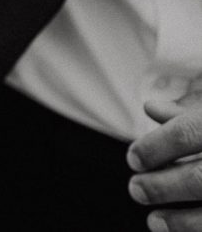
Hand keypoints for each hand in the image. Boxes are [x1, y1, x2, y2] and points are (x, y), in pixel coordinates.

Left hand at [128, 90, 201, 229]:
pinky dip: (197, 228)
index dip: (156, 148)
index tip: (133, 160)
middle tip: (135, 190)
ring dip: (183, 221)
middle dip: (163, 187)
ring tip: (154, 222)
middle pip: (200, 178)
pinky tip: (178, 230)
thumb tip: (149, 108)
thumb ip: (188, 115)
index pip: (187, 132)